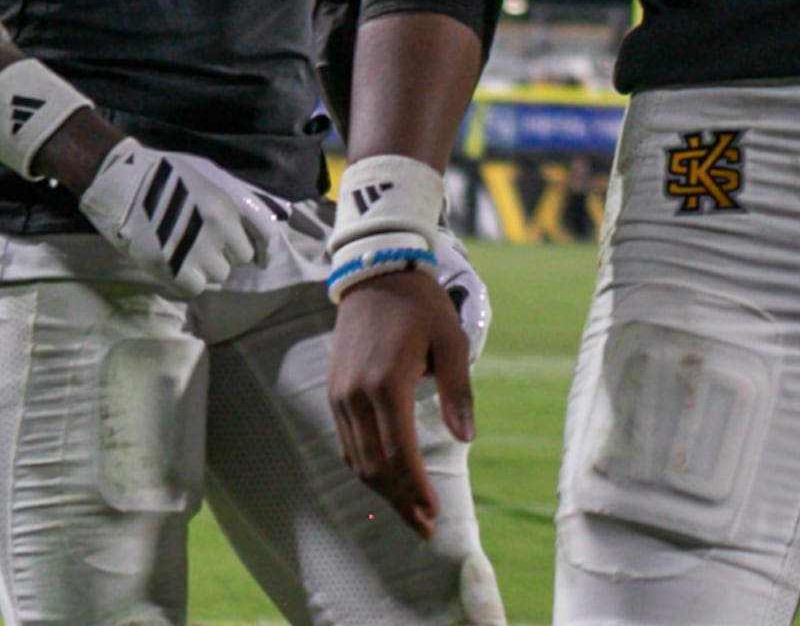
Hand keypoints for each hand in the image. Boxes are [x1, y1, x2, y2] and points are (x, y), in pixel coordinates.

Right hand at [73, 137, 269, 297]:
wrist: (121, 181)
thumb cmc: (163, 175)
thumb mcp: (207, 176)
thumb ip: (233, 200)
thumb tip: (255, 223)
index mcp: (226, 204)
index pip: (264, 234)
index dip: (261, 246)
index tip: (259, 256)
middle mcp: (216, 228)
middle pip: (240, 258)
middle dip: (226, 253)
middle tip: (204, 245)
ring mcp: (194, 249)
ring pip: (218, 275)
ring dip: (207, 268)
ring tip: (187, 253)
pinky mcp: (171, 267)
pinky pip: (195, 288)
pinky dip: (188, 282)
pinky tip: (176, 267)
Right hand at [328, 265, 473, 538]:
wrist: (375, 274)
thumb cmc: (421, 306)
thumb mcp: (452, 341)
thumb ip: (458, 392)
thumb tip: (466, 438)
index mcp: (387, 383)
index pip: (399, 453)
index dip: (415, 489)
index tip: (433, 515)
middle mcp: (357, 395)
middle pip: (374, 466)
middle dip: (399, 500)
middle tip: (424, 526)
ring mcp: (340, 395)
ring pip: (357, 459)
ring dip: (382, 489)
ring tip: (409, 510)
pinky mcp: (334, 392)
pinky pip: (347, 442)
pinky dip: (366, 467)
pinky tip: (386, 479)